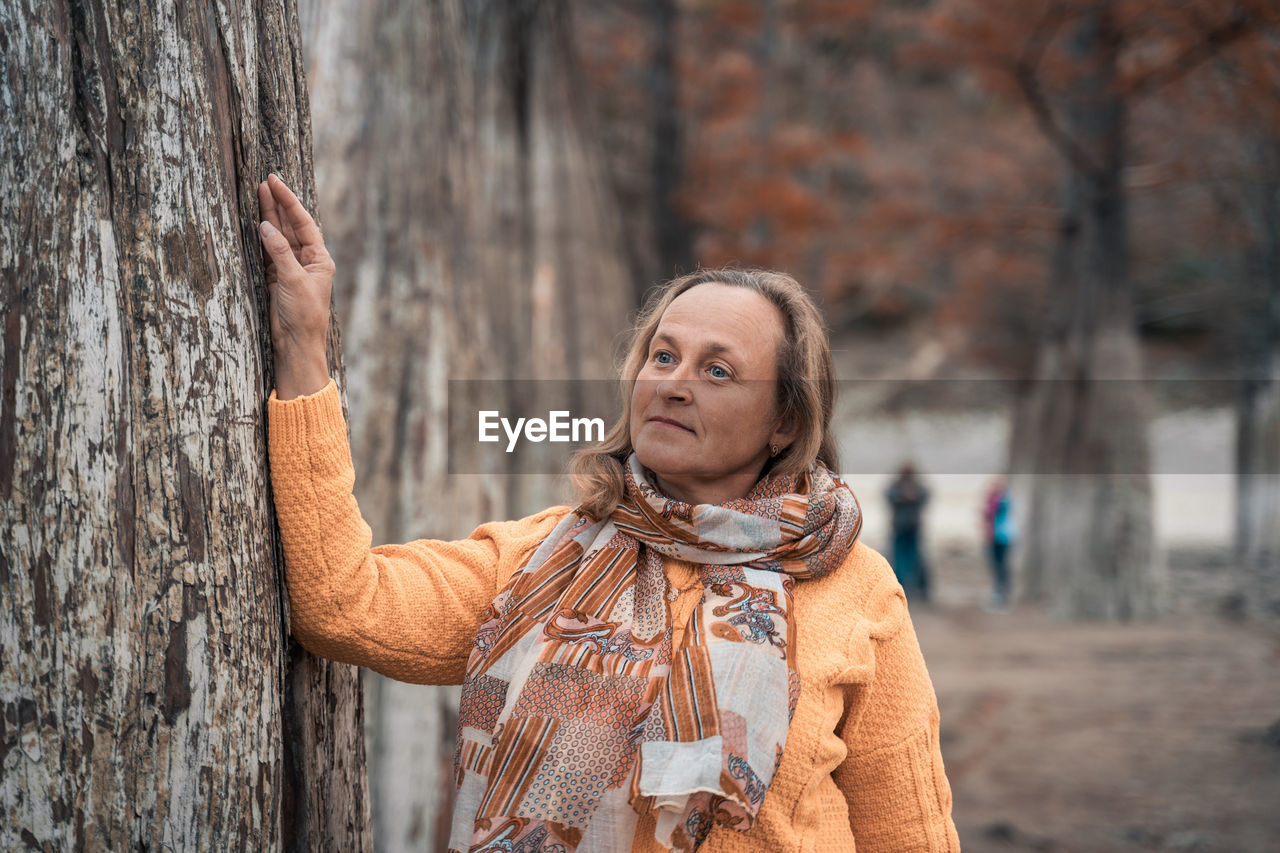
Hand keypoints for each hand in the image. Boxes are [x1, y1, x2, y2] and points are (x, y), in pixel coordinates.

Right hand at [258, 174, 333, 398]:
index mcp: (320, 259)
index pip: (304, 223)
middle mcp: (307, 261)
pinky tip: (255, 221)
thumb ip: (279, 252)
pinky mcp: (277, 278)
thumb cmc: (303, 315)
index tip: (276, 183)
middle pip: (291, 226)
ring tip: (258, 193)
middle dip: (279, 205)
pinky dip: (261, 237)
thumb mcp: (292, 280)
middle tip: (265, 182)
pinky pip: (269, 252)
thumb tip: (265, 226)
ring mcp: (291, 268)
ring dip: (269, 217)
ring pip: (279, 237)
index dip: (289, 202)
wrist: (296, 344)